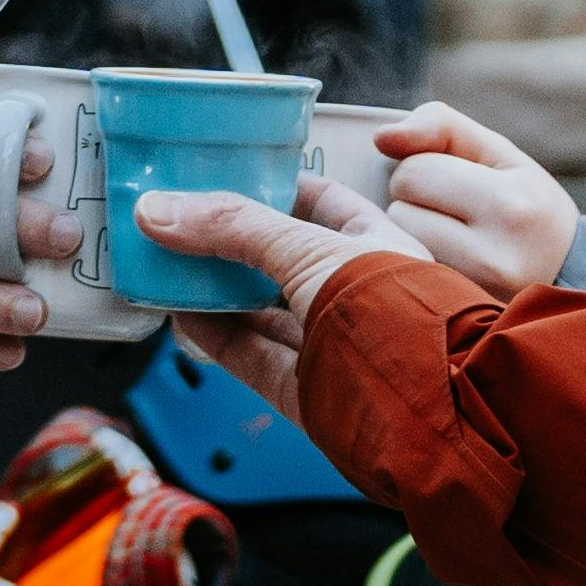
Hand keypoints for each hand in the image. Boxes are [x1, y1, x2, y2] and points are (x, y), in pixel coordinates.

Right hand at [131, 176, 440, 410]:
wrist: (427, 409)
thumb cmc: (396, 314)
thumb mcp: (309, 248)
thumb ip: (234, 228)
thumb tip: (158, 211)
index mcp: (373, 244)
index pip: (318, 203)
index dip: (272, 188)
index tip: (221, 176)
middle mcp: (354, 294)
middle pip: (280, 260)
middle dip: (229, 244)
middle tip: (178, 223)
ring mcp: (331, 344)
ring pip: (262, 311)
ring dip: (214, 291)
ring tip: (166, 266)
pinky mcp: (310, 392)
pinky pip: (253, 357)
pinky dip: (215, 337)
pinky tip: (181, 317)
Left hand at [364, 101, 577, 297]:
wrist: (570, 277)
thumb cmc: (527, 205)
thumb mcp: (497, 153)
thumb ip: (440, 127)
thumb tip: (381, 138)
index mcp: (509, 205)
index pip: (414, 172)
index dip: (426, 170)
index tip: (459, 185)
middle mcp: (494, 257)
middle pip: (399, 211)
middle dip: (417, 204)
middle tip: (459, 216)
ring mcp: (474, 297)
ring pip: (398, 247)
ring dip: (414, 238)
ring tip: (456, 243)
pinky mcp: (461, 321)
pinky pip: (408, 278)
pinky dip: (418, 267)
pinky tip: (447, 268)